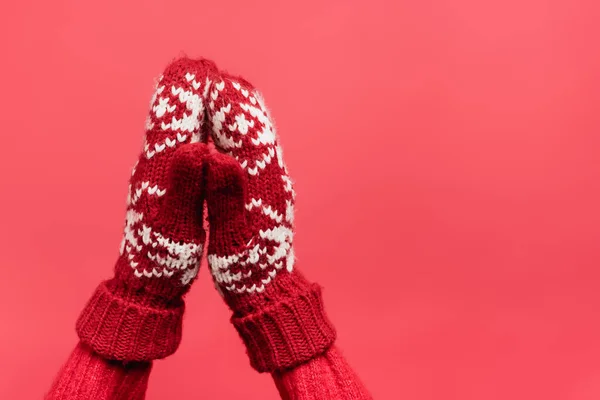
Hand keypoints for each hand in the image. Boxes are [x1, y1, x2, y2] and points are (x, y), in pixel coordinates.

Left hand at [76, 58, 217, 361]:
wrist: (146, 285)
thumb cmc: (164, 261)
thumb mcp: (178, 227)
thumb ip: (189, 186)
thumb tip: (202, 148)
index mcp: (160, 169)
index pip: (173, 116)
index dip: (192, 92)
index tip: (212, 72)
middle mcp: (156, 164)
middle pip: (171, 114)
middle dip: (192, 91)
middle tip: (212, 70)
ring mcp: (159, 173)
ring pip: (175, 128)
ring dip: (193, 107)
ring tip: (212, 89)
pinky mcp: (166, 184)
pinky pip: (181, 144)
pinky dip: (195, 129)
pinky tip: (207, 131)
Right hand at [204, 70, 335, 371]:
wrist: (270, 293)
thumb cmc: (247, 271)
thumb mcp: (230, 237)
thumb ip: (221, 193)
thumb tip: (208, 153)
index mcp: (263, 181)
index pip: (246, 126)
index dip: (224, 100)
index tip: (204, 75)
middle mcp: (272, 174)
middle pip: (255, 122)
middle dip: (231, 96)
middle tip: (207, 74)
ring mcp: (272, 180)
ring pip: (257, 132)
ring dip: (238, 110)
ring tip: (218, 89)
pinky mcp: (267, 190)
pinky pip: (255, 148)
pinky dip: (239, 130)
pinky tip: (227, 131)